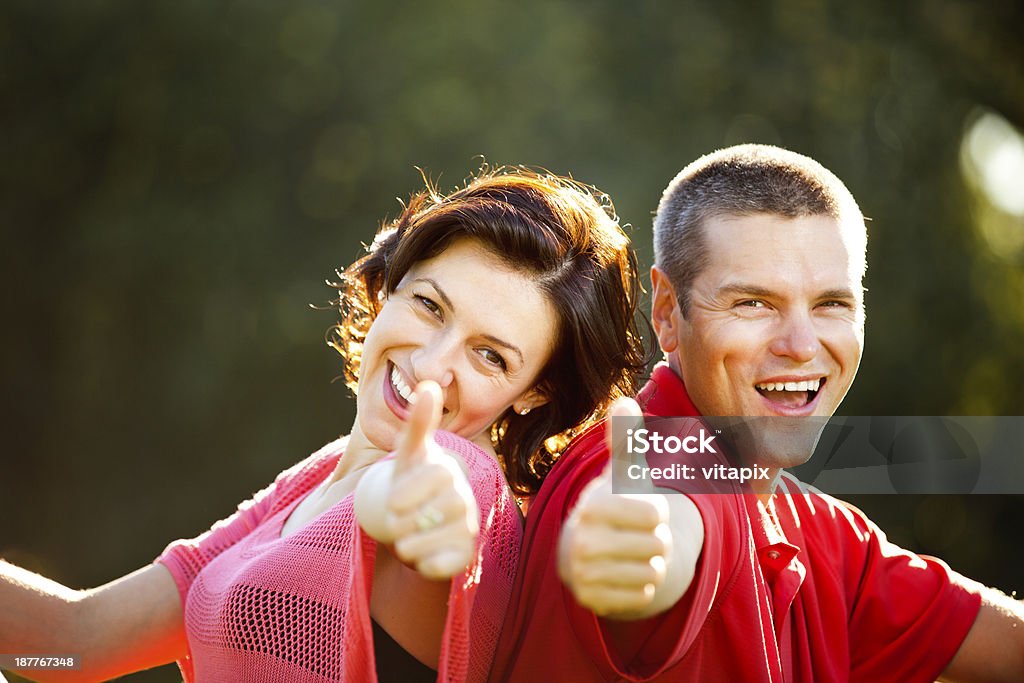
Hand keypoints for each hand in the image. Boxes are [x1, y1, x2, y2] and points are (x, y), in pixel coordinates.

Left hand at [385, 381, 479, 579]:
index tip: (391, 501)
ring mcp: (466, 527)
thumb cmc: (410, 481)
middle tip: (392, 523)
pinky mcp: (462, 555)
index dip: (413, 490)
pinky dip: (430, 564)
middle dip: (411, 518)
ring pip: (447, 536)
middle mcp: (464, 499)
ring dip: (414, 542)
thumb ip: (419, 423)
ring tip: (400, 541)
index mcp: (449, 472)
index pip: (440, 476)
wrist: (413, 519)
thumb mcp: (408, 453)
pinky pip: (450, 564)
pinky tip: (417, 558)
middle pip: (448, 506)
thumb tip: (429, 384)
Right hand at [558, 397, 671, 616]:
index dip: (656, 513)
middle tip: (633, 535)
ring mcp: (582, 574)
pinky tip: (622, 574)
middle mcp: (580, 542)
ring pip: (652, 573)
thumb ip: (626, 439)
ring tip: (628, 554)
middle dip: (655, 541)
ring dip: (649, 564)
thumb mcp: (621, 473)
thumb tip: (624, 400)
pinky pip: (642, 596)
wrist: (584, 550)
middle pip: (658, 546)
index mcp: (592, 507)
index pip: (655, 514)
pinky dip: (640, 587)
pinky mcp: (590, 601)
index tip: (638, 511)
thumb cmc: (613, 505)